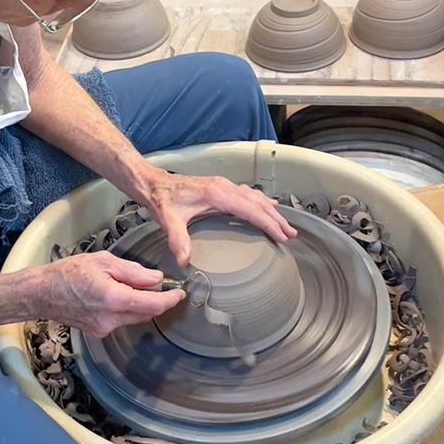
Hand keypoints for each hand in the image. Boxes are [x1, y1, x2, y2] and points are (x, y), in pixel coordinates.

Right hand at [40, 251, 183, 337]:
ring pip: (134, 317)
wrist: (41, 293)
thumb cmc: (68, 273)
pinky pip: (121, 320)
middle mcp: (110, 318)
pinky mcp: (98, 332)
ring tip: (131, 286)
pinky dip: (126, 309)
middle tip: (159, 285)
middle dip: (157, 300)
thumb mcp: (103, 261)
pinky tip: (116, 295)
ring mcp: (103, 328)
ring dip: (140, 304)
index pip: (153, 304)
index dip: (170, 300)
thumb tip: (156, 280)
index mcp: (113, 298)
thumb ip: (133, 271)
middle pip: (146, 313)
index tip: (180, 293)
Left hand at [139, 170, 296, 266]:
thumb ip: (178, 240)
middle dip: (276, 219)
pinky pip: (246, 194)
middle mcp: (224, 186)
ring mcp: (223, 185)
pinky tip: (267, 204)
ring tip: (284, 224)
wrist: (152, 183)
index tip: (282, 236)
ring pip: (254, 197)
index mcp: (217, 193)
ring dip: (270, 210)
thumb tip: (185, 260)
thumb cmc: (161, 199)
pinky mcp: (219, 187)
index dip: (269, 224)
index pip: (251, 210)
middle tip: (290, 234)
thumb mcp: (168, 220)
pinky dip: (260, 202)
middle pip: (258, 203)